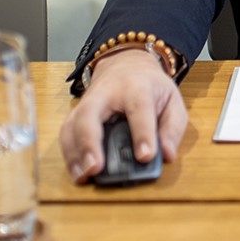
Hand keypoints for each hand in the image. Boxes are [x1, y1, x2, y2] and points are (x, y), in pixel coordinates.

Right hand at [59, 49, 188, 182]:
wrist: (126, 64)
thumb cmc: (151, 86)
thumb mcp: (173, 100)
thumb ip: (173, 128)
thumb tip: (167, 155)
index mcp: (137, 88)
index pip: (139, 109)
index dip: (143, 134)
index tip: (145, 157)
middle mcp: (106, 93)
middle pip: (90, 114)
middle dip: (90, 142)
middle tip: (95, 168)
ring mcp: (87, 102)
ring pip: (73, 125)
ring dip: (75, 153)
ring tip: (84, 176)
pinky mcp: (76, 113)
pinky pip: (67, 133)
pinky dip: (69, 154)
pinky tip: (77, 172)